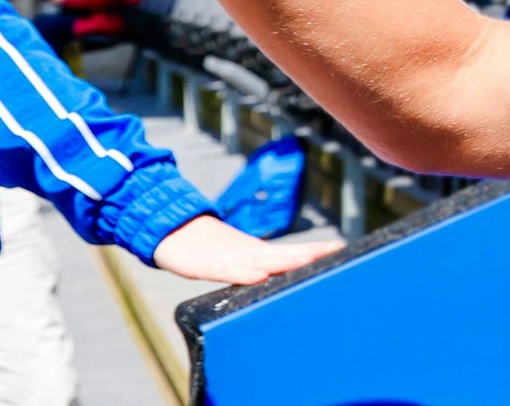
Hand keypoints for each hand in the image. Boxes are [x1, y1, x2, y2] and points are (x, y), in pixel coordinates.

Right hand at [151, 213, 341, 285]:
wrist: (169, 230)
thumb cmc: (203, 248)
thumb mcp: (231, 261)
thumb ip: (251, 269)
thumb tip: (271, 279)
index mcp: (255, 253)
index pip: (290, 252)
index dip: (313, 251)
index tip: (340, 249)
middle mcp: (247, 252)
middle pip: (283, 254)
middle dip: (310, 253)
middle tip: (337, 251)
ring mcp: (228, 257)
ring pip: (261, 260)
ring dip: (285, 261)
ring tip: (309, 260)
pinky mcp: (206, 264)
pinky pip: (227, 270)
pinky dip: (243, 273)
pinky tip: (258, 276)